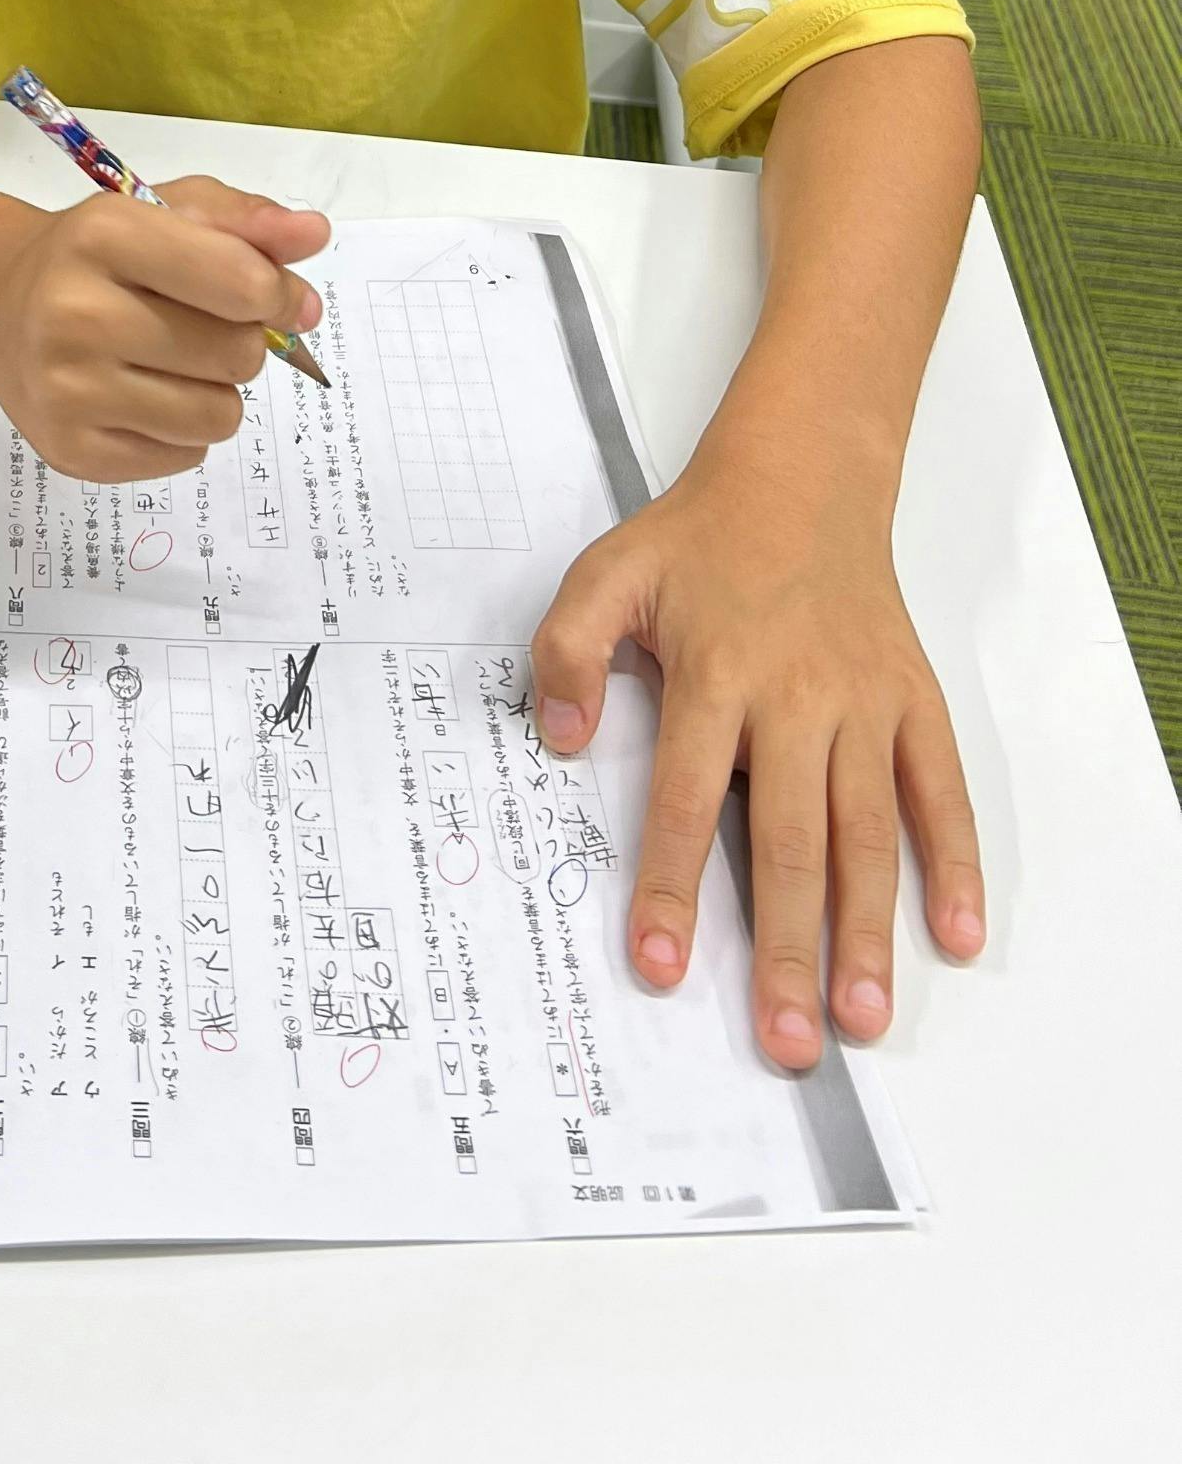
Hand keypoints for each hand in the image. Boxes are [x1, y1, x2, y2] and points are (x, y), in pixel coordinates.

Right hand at [0, 177, 327, 484]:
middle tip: (202, 326)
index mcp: (104, 236)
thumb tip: (313, 235)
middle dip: (242, 341)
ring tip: (173, 364)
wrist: (4, 311)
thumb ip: (247, 220)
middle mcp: (75, 314)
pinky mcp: (72, 451)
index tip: (272, 294)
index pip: (241, 283)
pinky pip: (187, 456)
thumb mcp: (169, 212)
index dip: (279, 294)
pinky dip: (182, 431)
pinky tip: (143, 396)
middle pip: (238, 355)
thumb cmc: (102, 257)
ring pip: (219, 415)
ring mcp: (67, 390)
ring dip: (217, 391)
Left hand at [529, 439, 984, 1067]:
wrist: (801, 478)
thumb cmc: (698, 540)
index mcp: (717, 674)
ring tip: (865, 1016)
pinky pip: (941, 791)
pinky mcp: (913, 702)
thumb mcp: (607, 573)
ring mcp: (865, 704)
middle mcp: (797, 698)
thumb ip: (567, 650)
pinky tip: (957, 934)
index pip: (687, 800)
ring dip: (870, 931)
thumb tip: (561, 740)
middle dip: (786, 948)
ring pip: (869, 833)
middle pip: (790, 840)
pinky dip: (956, 862)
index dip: (672, 887)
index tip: (660, 967)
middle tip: (789, 1041)